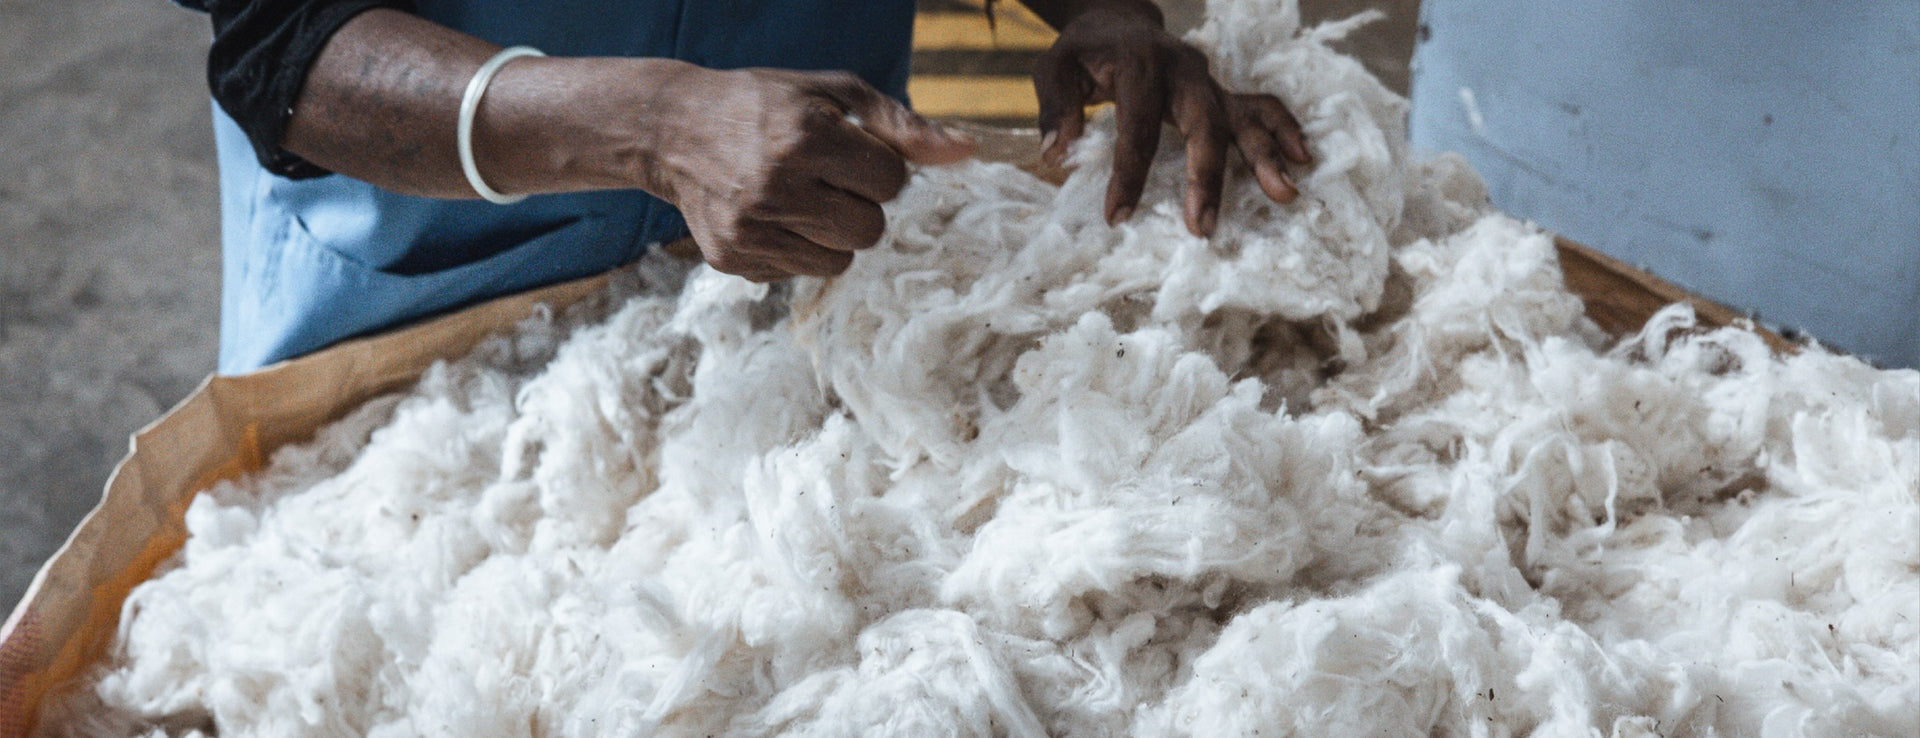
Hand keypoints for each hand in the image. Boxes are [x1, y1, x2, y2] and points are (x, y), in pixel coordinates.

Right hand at [638, 67, 976, 281]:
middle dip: (861, 206)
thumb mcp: (833, 94)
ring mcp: (751, 229)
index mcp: (806, 139)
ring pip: (840, 260)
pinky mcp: (733, 258)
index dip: (879, 168)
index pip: (891, 183)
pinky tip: (772, 215)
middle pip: (870, 231)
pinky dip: (799, 248)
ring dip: (833, 233)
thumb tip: (966, 152)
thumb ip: (901, 126)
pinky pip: (801, 273)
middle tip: (828, 179)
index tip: (850, 153)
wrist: (673, 129)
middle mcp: (776, 187)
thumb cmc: (766, 105)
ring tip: (801, 198)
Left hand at [1032, 5, 1311, 235]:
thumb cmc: (1085, 53)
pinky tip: (1301, 158)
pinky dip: (1281, 129)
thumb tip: (1056, 154)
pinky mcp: (1219, 92)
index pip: (1137, 125)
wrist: (1119, 21)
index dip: (1129, 173)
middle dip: (1206, 176)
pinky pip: (1258, 107)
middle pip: (1203, 123)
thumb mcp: (1054, 68)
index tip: (1119, 215)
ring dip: (1262, 156)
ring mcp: (1207, 81)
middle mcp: (1183, 70)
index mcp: (1139, 64)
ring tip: (1284, 194)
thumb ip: (1056, 108)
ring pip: (1241, 116)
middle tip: (1203, 226)